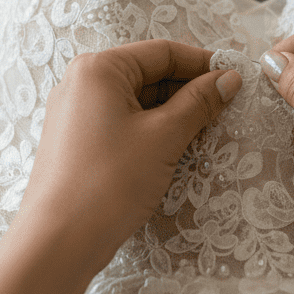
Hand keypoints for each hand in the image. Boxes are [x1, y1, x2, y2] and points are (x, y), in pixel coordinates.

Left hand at [23, 39, 241, 266]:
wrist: (58, 242)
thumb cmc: (108, 183)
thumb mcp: (164, 137)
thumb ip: (199, 102)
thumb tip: (228, 78)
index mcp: (99, 69)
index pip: (162, 52)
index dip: (202, 63)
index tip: (235, 78)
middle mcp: (81, 83)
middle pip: (148, 74)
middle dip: (187, 90)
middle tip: (225, 108)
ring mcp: (75, 113)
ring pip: (136, 101)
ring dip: (171, 112)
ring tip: (204, 131)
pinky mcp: (76, 142)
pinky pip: (121, 122)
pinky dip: (150, 129)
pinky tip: (173, 148)